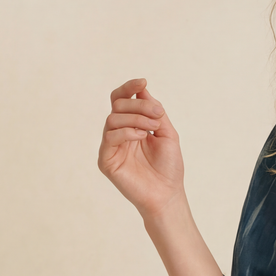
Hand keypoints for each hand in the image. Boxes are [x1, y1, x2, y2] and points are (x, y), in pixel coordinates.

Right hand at [98, 78, 184, 220]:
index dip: (129, 88)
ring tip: (153, 128)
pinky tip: (142, 136)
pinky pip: (110, 136)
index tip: (143, 82)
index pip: (122, 100)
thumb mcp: (167, 133)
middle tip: (158, 115)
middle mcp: (119, 133)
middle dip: (139, 105)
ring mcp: (111, 146)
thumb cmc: (169, 167)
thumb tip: (143, 89)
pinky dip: (127, 132)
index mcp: (132, 125)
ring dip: (136, 118)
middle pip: (118, 105)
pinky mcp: (106, 159)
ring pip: (113, 118)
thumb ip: (155, 112)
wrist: (168, 194)